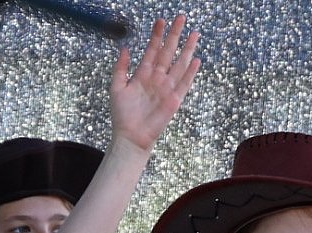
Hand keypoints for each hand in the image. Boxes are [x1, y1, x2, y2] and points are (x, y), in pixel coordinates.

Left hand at [110, 15, 200, 152]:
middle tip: (181, 18)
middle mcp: (157, 78)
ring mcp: (167, 88)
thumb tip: (125, 48)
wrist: (131, 135)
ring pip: (179, 63)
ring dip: (187, 49)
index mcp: (143, 73)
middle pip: (168, 51)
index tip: (160, 20)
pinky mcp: (174, 99)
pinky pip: (184, 83)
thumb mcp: (116, 87)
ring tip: (194, 34)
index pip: (152, 49)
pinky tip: (196, 60)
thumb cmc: (122, 114)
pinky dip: (190, 72)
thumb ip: (121, 68)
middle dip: (174, 35)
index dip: (156, 35)